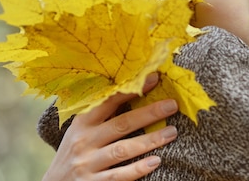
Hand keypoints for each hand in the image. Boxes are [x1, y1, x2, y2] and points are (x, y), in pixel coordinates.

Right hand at [42, 73, 178, 180]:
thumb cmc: (76, 151)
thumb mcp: (82, 130)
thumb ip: (103, 114)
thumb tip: (136, 88)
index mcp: (83, 123)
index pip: (109, 102)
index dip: (131, 90)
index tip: (155, 78)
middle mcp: (84, 141)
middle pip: (121, 124)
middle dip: (149, 113)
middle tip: (173, 105)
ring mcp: (87, 164)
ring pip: (123, 150)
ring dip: (150, 140)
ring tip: (172, 132)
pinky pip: (118, 176)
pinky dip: (138, 168)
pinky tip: (156, 161)